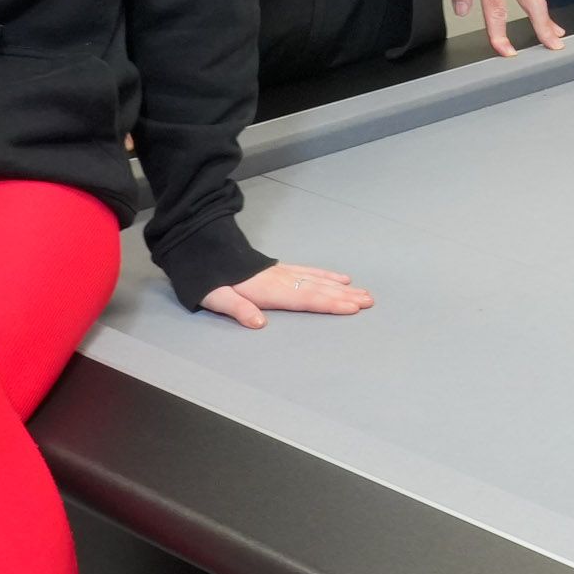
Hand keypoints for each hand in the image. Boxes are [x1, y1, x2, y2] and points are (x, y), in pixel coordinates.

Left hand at [202, 261, 372, 329]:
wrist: (204, 249)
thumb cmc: (209, 278)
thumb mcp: (216, 297)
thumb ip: (238, 309)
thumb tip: (259, 323)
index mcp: (268, 290)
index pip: (305, 299)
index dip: (330, 304)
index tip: (352, 308)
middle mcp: (281, 280)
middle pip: (318, 289)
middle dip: (345, 296)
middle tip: (369, 301)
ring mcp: (283, 273)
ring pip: (319, 280)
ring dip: (342, 288)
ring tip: (363, 293)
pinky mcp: (281, 269)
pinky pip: (310, 272)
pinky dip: (327, 276)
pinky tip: (341, 278)